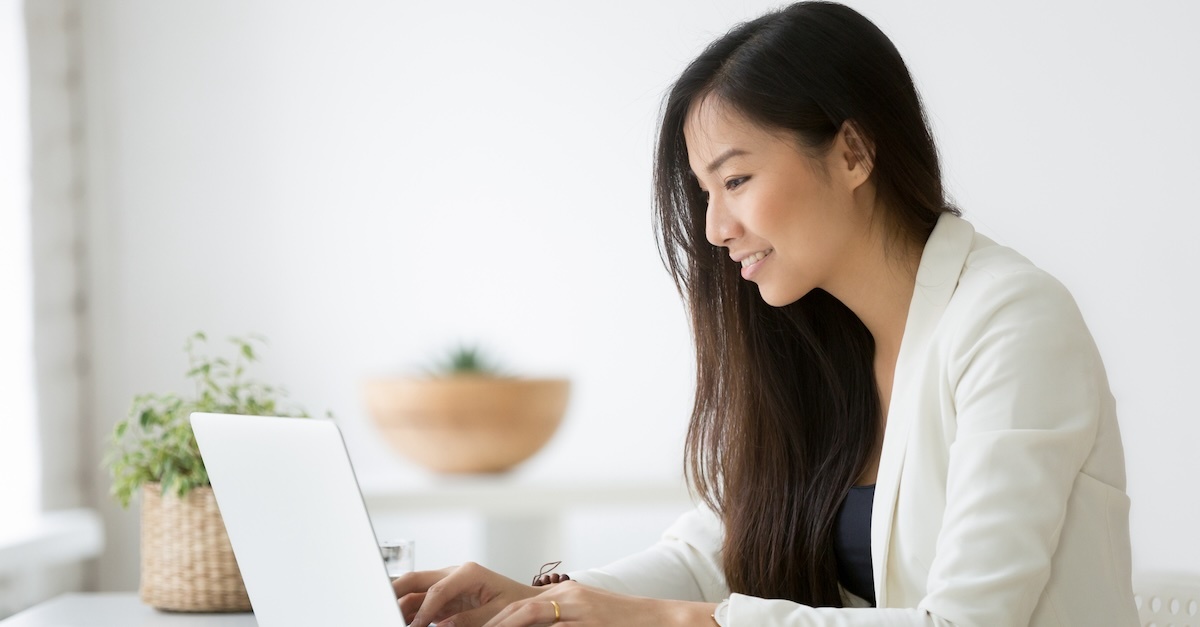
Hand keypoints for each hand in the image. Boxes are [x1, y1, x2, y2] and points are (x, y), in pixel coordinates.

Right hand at [393, 561, 541, 626]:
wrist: (526, 602)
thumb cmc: (516, 603)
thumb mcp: (497, 612)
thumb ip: (469, 619)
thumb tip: (441, 625)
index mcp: (468, 573)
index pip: (436, 591)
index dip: (422, 611)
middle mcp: (454, 574)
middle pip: (415, 579)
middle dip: (394, 592)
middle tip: (379, 607)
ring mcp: (446, 584)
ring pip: (413, 591)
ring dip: (399, 604)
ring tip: (388, 618)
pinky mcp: (444, 596)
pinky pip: (419, 602)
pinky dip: (408, 612)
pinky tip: (401, 622)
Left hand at [482, 580, 717, 626]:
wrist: (664, 620)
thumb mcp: (587, 623)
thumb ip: (556, 626)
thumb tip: (524, 624)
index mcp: (564, 598)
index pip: (516, 609)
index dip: (486, 622)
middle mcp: (566, 598)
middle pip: (514, 610)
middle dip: (482, 624)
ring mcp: (576, 607)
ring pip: (525, 616)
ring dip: (497, 626)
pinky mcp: (587, 616)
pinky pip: (550, 624)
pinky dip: (524, 626)